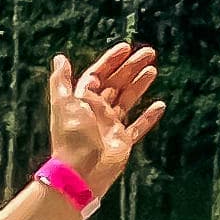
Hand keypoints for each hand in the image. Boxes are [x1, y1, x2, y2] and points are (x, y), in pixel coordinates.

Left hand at [46, 41, 164, 198]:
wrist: (81, 171)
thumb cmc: (72, 137)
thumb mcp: (64, 105)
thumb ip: (61, 81)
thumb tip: (59, 58)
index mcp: (83, 101)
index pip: (98, 75)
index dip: (111, 60)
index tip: (126, 48)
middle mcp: (97, 111)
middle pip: (116, 84)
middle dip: (131, 67)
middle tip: (149, 52)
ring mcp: (111, 126)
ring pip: (128, 100)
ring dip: (140, 84)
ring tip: (153, 69)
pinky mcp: (122, 141)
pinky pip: (138, 127)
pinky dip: (149, 117)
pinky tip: (160, 105)